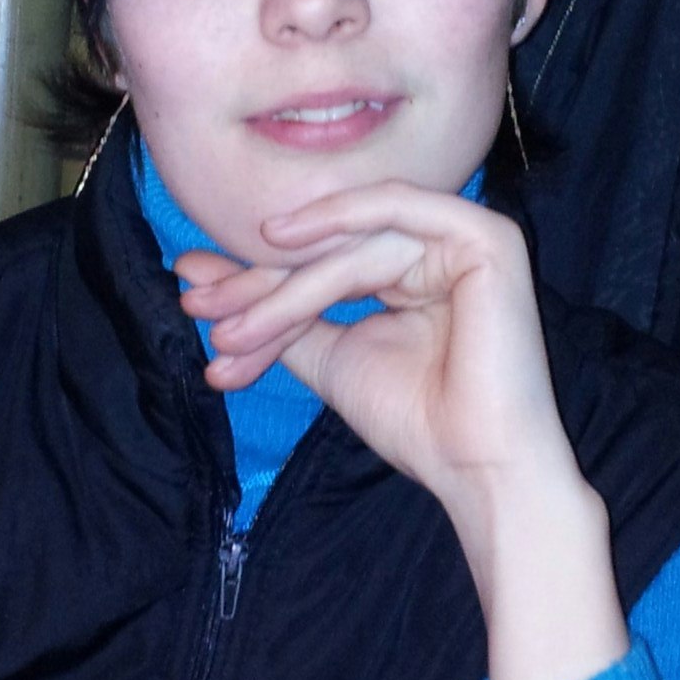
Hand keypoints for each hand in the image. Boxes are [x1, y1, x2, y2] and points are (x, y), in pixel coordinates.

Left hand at [177, 180, 628, 679]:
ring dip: (283, 286)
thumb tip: (196, 274)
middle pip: (332, 248)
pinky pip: (395, 210)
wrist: (479, 469)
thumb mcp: (330, 357)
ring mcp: (467, 236)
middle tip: (199, 308)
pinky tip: (281, 241)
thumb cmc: (417, 421)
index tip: (193, 302)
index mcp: (413, 269)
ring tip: (232, 330)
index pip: (323, 262)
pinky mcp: (486, 237)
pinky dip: (337, 219)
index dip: (255, 284)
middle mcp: (440, 245)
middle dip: (258, 283)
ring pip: (351, 243)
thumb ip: (276, 313)